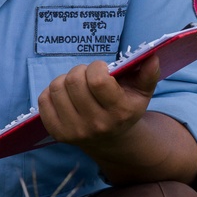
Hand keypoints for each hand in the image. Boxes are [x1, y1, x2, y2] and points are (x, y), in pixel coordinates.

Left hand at [38, 57, 159, 150]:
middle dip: (80, 71)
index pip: (97, 80)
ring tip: (77, 86)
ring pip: (56, 88)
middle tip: (87, 76)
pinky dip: (52, 93)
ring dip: (65, 80)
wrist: (111, 140)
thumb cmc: (125, 107)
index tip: (101, 69)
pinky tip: (65, 97)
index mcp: (118, 112)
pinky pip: (43, 101)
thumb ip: (148, 74)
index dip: (96, 67)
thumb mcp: (141, 92)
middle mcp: (96, 125)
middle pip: (74, 81)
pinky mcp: (58, 133)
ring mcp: (75, 131)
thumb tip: (153, 56)